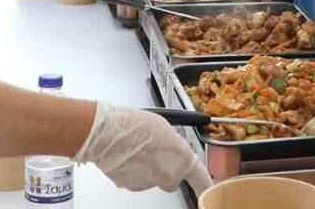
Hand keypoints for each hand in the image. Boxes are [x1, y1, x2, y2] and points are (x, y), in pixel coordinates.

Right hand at [74, 102, 212, 192]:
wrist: (105, 134)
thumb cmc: (132, 125)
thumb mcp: (163, 127)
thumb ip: (173, 144)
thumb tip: (171, 149)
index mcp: (182, 158)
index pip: (200, 177)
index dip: (205, 184)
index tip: (209, 190)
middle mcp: (168, 175)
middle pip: (171, 178)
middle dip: (165, 168)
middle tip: (153, 150)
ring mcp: (149, 184)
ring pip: (152, 178)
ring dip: (146, 166)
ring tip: (135, 147)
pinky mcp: (130, 187)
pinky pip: (135, 178)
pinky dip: (132, 169)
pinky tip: (126, 154)